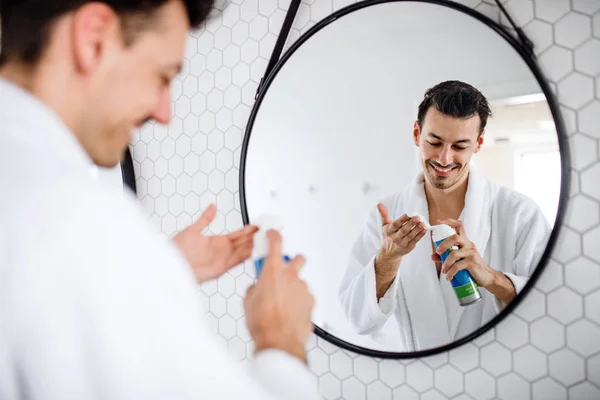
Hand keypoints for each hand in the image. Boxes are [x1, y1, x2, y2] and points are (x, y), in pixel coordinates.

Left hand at [172, 204, 257, 282]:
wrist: (169, 263)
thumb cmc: (176, 250)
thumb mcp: (193, 229)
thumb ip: (205, 219)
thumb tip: (212, 206)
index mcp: (216, 242)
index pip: (237, 235)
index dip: (248, 230)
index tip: (257, 225)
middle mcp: (221, 251)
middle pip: (244, 243)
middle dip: (255, 238)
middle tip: (267, 231)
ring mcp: (222, 260)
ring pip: (243, 252)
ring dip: (254, 246)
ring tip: (265, 240)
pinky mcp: (220, 269)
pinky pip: (237, 262)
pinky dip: (247, 256)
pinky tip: (256, 251)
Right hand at [243, 230, 313, 363]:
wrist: (279, 341)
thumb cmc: (263, 323)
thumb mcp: (248, 301)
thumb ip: (254, 288)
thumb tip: (255, 288)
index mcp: (273, 271)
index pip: (276, 242)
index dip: (274, 235)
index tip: (273, 234)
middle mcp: (291, 276)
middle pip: (297, 257)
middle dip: (292, 261)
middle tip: (283, 271)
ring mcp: (303, 288)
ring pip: (300, 280)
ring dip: (293, 287)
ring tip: (283, 302)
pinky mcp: (311, 301)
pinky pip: (305, 296)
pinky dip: (299, 301)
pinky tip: (290, 312)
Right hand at [377, 203, 427, 261]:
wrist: (389, 253)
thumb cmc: (388, 236)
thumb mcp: (384, 226)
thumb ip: (384, 214)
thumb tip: (379, 204)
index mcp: (389, 231)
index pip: (396, 224)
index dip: (402, 219)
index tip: (408, 213)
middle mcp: (395, 238)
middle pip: (404, 230)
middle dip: (411, 224)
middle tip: (417, 217)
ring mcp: (402, 244)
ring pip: (410, 236)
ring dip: (417, 229)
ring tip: (423, 223)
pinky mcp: (408, 248)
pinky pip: (415, 241)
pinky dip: (420, 235)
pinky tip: (424, 229)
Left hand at [432, 218, 494, 287]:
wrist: (487, 277)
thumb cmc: (472, 267)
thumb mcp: (458, 260)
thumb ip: (445, 257)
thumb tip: (432, 256)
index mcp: (465, 241)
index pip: (459, 225)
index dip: (449, 222)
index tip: (438, 223)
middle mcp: (469, 244)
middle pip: (455, 237)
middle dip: (443, 244)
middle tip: (438, 252)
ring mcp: (471, 252)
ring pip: (454, 254)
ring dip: (445, 263)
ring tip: (444, 271)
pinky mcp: (472, 262)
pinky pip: (457, 266)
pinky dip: (450, 272)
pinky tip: (448, 277)